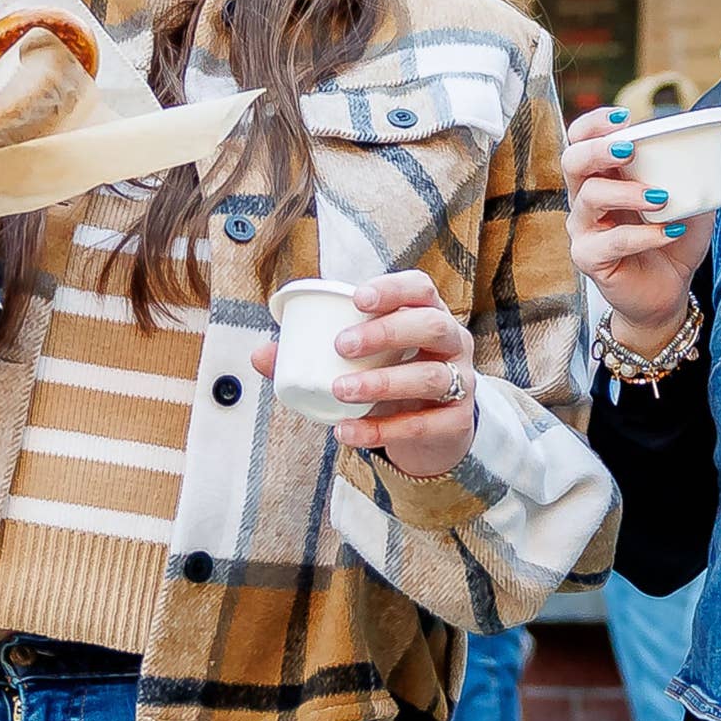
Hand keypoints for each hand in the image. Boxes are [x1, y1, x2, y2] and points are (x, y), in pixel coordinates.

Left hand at [245, 270, 480, 477]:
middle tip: (341, 346)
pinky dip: (381, 429)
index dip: (393, 289)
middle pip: (432, 325)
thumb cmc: (390, 380)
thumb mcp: (360, 363)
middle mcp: (452, 344)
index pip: (421, 289)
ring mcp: (460, 382)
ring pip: (431, 377)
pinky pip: (422, 425)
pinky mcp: (456, 422)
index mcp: (428, 315)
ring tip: (340, 390)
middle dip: (387, 332)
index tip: (356, 299)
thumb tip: (260, 354)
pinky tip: (347, 431)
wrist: (431, 432)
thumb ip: (312, 355)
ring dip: (382, 383)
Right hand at [561, 106, 713, 347]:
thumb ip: (706, 167)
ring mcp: (584, 229)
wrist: (668, 290)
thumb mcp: (693, 199)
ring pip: (590, 198)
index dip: (595, 123)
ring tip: (662, 197)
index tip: (625, 117)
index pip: (580, 138)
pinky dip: (645, 234)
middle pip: (572, 161)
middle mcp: (585, 198)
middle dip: (599, 149)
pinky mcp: (590, 259)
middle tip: (632, 149)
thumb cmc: (672, 238)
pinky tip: (670, 232)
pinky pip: (612, 242)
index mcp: (604, 175)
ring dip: (628, 192)